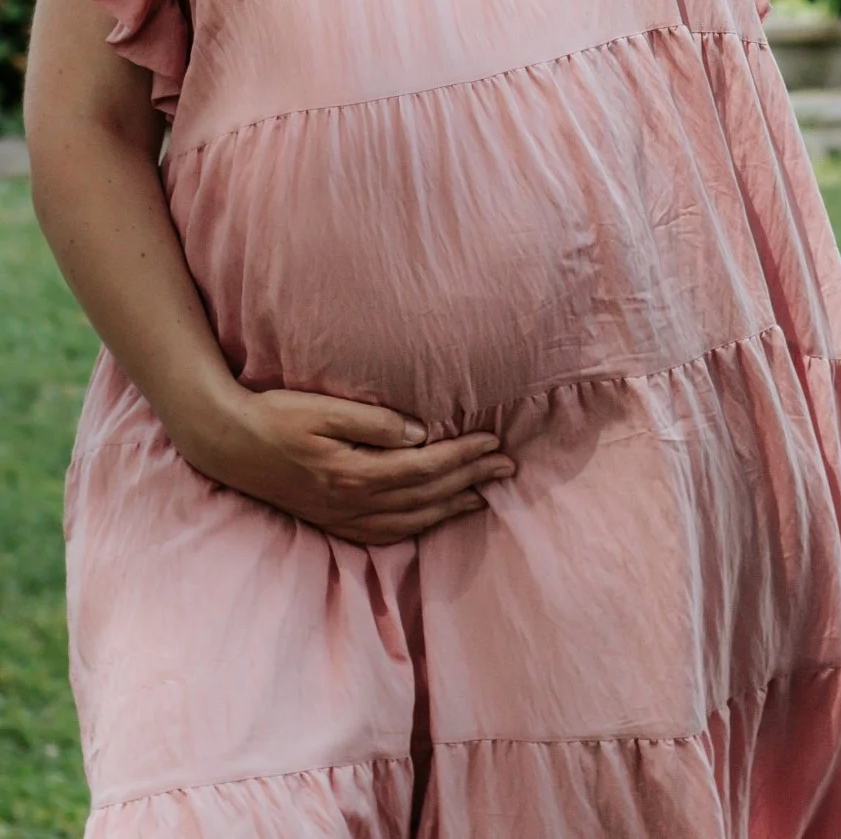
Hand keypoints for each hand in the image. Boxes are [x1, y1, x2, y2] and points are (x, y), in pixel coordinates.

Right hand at [175, 385, 514, 544]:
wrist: (229, 444)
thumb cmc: (277, 416)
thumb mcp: (325, 409)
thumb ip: (374, 422)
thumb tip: (420, 434)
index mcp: (354, 472)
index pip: (425, 467)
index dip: (464, 456)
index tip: (495, 444)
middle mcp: (352, 503)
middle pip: (425, 496)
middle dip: (471, 480)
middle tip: (508, 468)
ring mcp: (341, 518)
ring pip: (410, 520)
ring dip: (450, 507)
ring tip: (483, 495)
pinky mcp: (331, 522)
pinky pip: (384, 534)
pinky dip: (416, 528)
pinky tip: (432, 520)